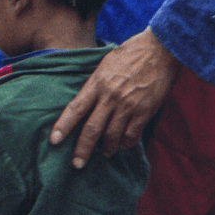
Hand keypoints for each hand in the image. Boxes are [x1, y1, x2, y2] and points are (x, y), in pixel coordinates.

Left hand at [49, 28, 179, 168]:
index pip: (75, 109)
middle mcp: (110, 97)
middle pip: (92, 129)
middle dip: (82, 150)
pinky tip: (123, 144)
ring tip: (105, 153)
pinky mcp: (145, 110)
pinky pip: (132, 134)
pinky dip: (126, 142)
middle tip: (77, 164)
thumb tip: (84, 103)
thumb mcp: (104, 66)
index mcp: (96, 84)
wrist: (160, 50)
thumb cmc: (129, 55)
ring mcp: (128, 105)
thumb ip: (94, 86)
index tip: (54, 141)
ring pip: (112, 135)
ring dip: (107, 148)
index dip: (63, 126)